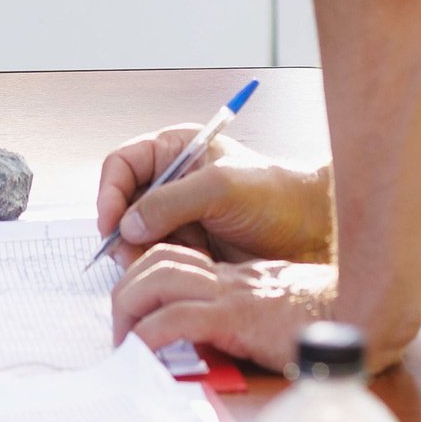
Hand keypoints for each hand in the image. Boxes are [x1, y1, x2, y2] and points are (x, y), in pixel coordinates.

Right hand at [95, 126, 332, 263]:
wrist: (310, 230)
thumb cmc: (274, 195)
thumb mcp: (221, 188)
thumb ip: (172, 201)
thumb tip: (129, 223)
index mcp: (176, 150)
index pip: (123, 165)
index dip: (110, 192)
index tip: (111, 223)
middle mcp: (172, 181)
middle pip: (123, 205)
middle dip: (124, 232)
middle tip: (132, 256)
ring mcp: (179, 215)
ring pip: (137, 236)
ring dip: (142, 254)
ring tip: (162, 266)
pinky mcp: (189, 245)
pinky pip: (158, 257)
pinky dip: (161, 267)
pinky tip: (182, 270)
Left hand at [111, 244, 335, 371]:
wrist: (360, 315)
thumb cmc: (323, 317)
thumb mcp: (274, 308)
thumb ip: (242, 313)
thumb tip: (210, 338)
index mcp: (233, 274)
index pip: (174, 258)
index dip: (144, 276)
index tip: (134, 309)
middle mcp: (226, 277)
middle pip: (157, 261)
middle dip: (126, 290)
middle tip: (121, 327)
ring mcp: (230, 294)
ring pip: (158, 281)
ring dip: (129, 308)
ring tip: (125, 339)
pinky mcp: (237, 318)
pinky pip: (177, 318)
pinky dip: (150, 334)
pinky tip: (143, 351)